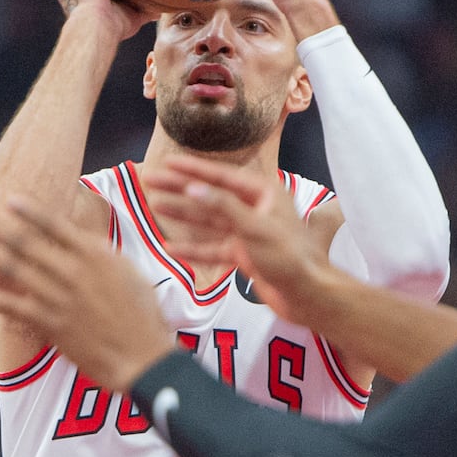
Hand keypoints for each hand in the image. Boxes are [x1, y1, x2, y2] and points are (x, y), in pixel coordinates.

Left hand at [0, 196, 173, 389]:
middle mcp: (74, 271)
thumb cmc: (142, 314)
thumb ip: (100, 254)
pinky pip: (10, 306)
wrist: (142, 356)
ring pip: (14, 269)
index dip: (29, 211)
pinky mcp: (49, 323)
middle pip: (26, 243)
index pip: (56, 225)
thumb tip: (80, 237)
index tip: (7, 199)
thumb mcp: (129, 272)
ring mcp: (59, 297)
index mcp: (96, 254)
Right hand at [140, 155, 334, 327]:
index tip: (168, 162)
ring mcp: (248, 232)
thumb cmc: (289, 256)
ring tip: (155, 206)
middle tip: (150, 180)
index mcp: (264, 193)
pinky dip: (194, 249)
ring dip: (183, 215)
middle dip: (180, 189)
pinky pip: (214, 248)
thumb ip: (223, 206)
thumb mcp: (254, 227)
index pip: (222, 176)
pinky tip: (172, 248)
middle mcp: (255, 209)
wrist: (306, 294)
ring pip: (209, 221)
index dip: (193, 169)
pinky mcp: (244, 254)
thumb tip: (193, 187)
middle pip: (211, 195)